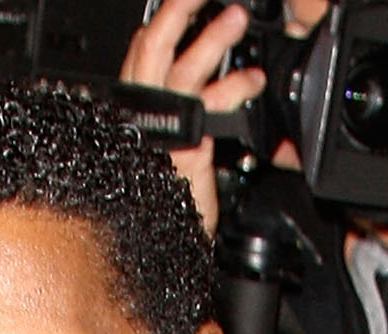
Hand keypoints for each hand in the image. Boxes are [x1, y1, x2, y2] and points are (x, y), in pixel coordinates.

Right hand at [121, 0, 265, 237]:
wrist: (162, 255)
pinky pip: (209, 107)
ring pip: (179, 68)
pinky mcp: (185, 148)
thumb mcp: (179, 158)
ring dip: (210, 38)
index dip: (158, 23)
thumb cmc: (166, 213)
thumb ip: (193, 122)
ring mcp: (161, 131)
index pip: (140, 55)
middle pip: (150, 48)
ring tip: (237, 17)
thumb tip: (221, 94)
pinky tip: (252, 82)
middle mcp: (142, 117)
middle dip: (175, 11)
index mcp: (135, 114)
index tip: (178, 2)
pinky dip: (233, 90)